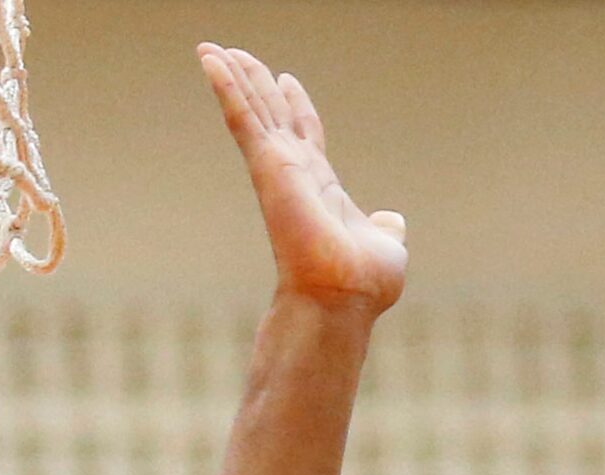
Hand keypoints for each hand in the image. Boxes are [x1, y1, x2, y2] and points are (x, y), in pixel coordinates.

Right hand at [200, 46, 407, 315]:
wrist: (344, 296)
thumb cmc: (364, 284)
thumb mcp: (386, 245)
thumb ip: (386, 229)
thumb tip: (393, 222)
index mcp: (321, 186)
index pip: (305, 134)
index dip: (297, 106)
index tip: (288, 80)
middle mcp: (296, 174)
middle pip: (273, 115)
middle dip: (258, 84)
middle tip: (240, 54)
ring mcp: (278, 168)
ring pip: (252, 110)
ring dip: (234, 77)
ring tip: (213, 47)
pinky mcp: (266, 166)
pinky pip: (242, 118)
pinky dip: (226, 87)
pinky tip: (211, 59)